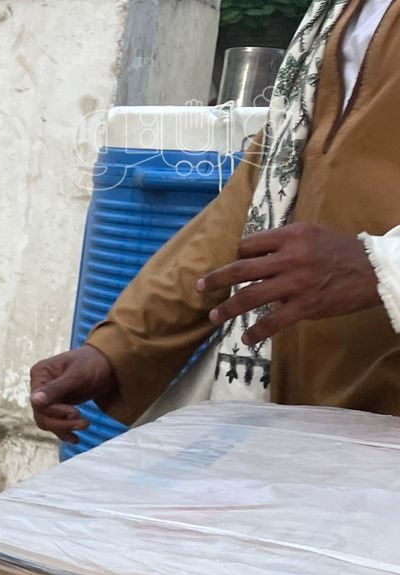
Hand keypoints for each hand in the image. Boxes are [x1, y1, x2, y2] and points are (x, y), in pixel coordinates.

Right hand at [29, 345, 116, 442]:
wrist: (110, 363)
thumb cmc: (93, 363)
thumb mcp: (76, 375)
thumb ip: (55, 388)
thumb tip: (34, 401)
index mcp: (40, 373)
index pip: (38, 401)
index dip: (55, 411)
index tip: (75, 413)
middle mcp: (40, 386)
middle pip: (41, 414)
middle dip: (61, 422)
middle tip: (84, 423)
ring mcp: (50, 397)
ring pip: (48, 421)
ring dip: (64, 428)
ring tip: (85, 425)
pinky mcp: (59, 405)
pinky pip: (56, 423)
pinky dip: (65, 431)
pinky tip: (75, 438)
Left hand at [198, 223, 377, 345]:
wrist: (374, 271)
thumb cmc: (340, 252)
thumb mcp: (311, 235)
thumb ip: (283, 243)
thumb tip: (252, 255)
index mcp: (291, 236)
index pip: (248, 245)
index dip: (237, 256)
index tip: (232, 265)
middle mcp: (290, 257)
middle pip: (240, 269)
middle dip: (215, 279)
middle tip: (199, 287)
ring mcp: (296, 283)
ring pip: (250, 296)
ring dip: (227, 309)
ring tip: (214, 316)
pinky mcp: (305, 305)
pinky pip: (273, 322)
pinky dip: (256, 332)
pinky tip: (246, 339)